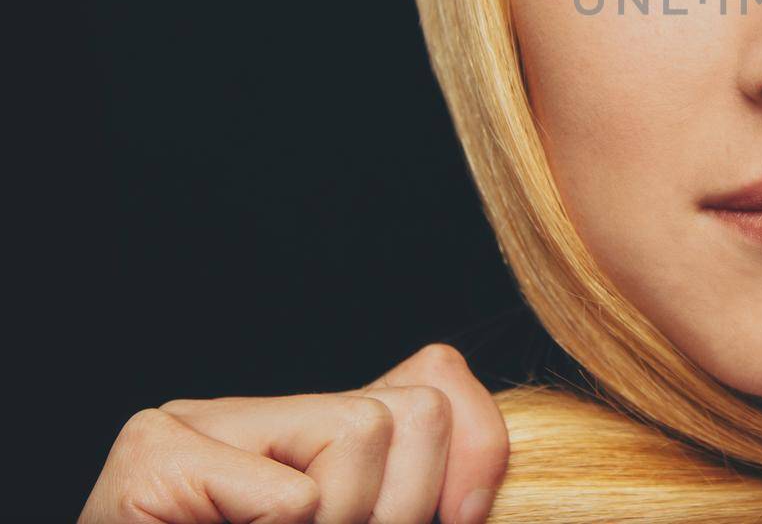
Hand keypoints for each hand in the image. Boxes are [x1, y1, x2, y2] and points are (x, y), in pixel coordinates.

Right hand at [78, 342, 509, 523]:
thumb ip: (413, 497)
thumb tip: (478, 484)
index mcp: (308, 432)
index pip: (438, 381)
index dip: (477, 452)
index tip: (459, 518)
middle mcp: (254, 412)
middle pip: (414, 411)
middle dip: (405, 505)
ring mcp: (194, 423)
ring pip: (362, 434)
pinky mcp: (153, 458)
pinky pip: (290, 499)